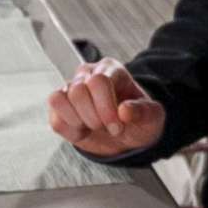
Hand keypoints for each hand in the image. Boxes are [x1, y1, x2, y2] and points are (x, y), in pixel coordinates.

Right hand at [46, 58, 166, 158]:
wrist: (127, 138)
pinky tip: (83, 131)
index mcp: (111, 70)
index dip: (106, 108)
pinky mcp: (58, 107)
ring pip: (59, 100)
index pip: (98, 82)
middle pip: (78, 91)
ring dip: (79, 122)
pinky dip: (69, 131)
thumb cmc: (139, 122)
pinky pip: (54, 118)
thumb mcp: (152, 118)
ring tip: (94, 127)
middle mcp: (87, 74)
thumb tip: (124, 110)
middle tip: (108, 128)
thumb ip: (143, 112)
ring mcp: (69, 89)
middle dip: (94, 118)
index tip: (118, 126)